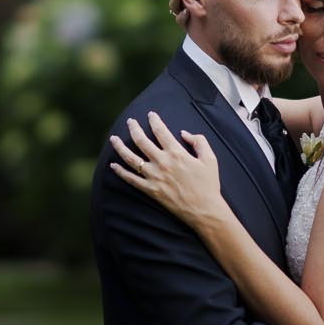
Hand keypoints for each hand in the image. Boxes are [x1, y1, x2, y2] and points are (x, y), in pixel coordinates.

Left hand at [110, 111, 224, 228]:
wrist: (203, 210)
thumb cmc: (208, 184)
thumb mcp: (210, 158)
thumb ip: (199, 141)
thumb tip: (183, 133)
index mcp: (176, 153)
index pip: (160, 131)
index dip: (154, 120)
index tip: (151, 115)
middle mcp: (162, 162)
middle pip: (141, 141)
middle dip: (134, 128)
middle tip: (130, 122)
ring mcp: (154, 177)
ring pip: (131, 158)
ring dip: (120, 147)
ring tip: (113, 138)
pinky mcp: (150, 190)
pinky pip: (131, 179)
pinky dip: (120, 172)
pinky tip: (113, 165)